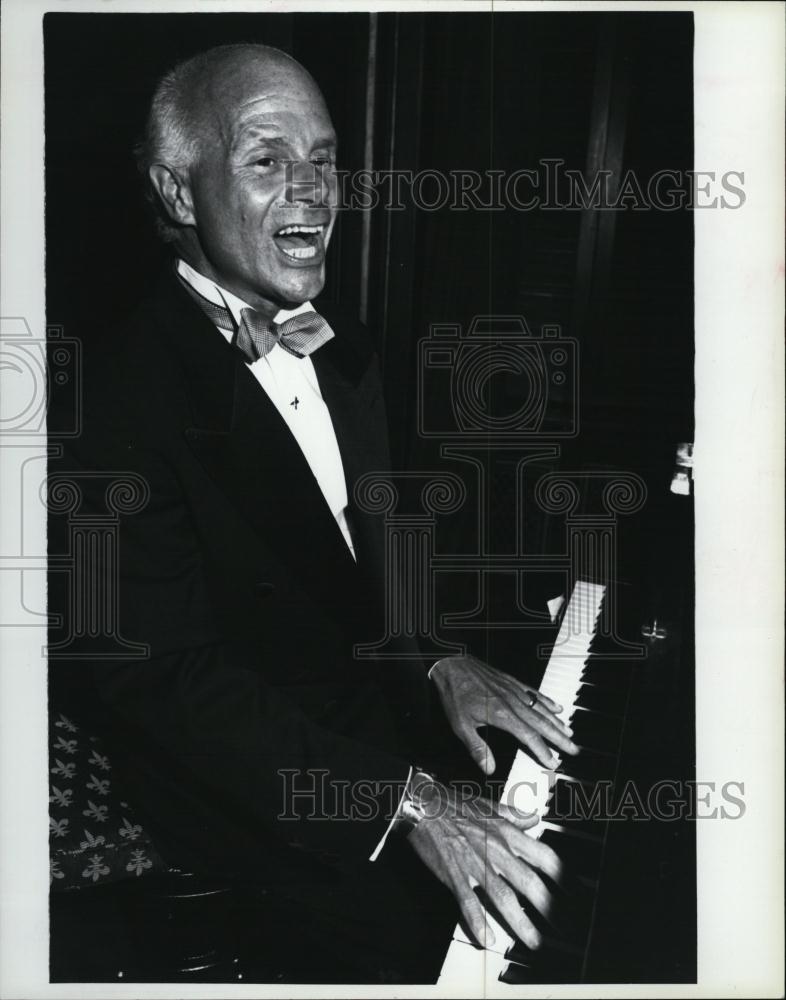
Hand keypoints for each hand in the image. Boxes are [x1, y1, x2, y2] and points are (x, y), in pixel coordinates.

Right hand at [406, 774, 560, 948]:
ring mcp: (475, 863)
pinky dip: (477, 921)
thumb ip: (515, 814)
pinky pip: (468, 901)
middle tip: (562, 928)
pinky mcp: (453, 874)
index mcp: (507, 832)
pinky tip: (486, 939)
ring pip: (503, 897)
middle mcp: (496, 849)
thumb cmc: (454, 803)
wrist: (422, 802)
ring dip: (520, 922)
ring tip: (534, 942)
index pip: (544, 856)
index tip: (574, 894)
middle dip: (549, 908)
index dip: (563, 878)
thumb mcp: (490, 804)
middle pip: (529, 882)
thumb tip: (535, 818)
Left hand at [431, 654, 578, 773]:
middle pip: (541, 723)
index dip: (543, 751)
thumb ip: (476, 747)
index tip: (554, 763)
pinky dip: (546, 701)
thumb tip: (489, 769)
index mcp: (502, 715)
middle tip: (574, 749)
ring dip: (556, 721)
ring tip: (570, 733)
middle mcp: (513, 702)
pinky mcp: (512, 682)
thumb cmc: (455, 694)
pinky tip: (556, 707)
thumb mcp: (460, 725)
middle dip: (559, 737)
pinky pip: (534, 693)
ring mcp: (514, 691)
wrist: (453, 664)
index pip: (529, 736)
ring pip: (541, 708)